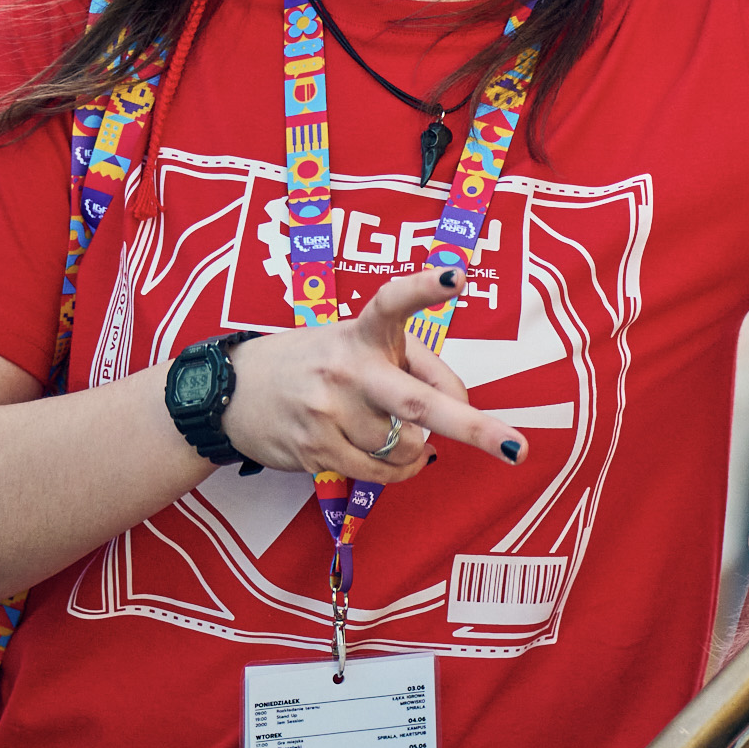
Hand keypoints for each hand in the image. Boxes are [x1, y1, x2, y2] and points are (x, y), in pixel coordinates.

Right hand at [219, 269, 527, 483]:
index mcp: (360, 332)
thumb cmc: (318, 364)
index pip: (393, 303)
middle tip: (517, 449)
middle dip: (472, 428)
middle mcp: (345, 369)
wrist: (231, 393)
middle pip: (416, 404)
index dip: (424, 288)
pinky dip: (400, 471)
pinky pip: (379, 472)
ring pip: (404, 448)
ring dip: (418, 451)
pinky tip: (395, 458)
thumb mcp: (359, 345)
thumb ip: (417, 366)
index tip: (456, 275)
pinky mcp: (314, 448)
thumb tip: (462, 407)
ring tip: (400, 435)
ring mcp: (327, 412)